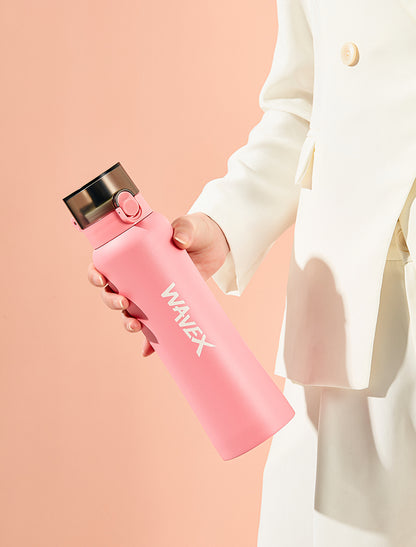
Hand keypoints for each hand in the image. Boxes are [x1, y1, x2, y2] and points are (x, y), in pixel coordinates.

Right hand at [87, 212, 230, 356]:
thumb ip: (186, 228)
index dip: (95, 274)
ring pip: (129, 312)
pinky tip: (148, 352)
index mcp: (134, 253)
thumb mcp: (191, 226)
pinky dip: (150, 341)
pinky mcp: (168, 304)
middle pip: (113, 291)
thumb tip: (180, 241)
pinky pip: (155, 326)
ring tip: (136, 326)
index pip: (105, 263)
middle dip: (111, 302)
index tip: (101, 281)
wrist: (217, 245)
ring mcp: (152, 292)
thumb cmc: (197, 231)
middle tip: (124, 303)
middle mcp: (138, 275)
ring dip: (126, 323)